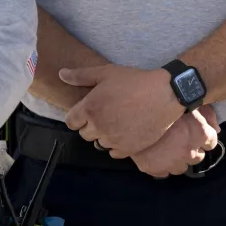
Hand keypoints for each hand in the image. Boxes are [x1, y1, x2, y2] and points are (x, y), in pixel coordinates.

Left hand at [61, 64, 183, 156]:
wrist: (164, 95)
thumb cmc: (135, 81)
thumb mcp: (107, 72)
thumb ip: (81, 75)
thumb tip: (61, 74)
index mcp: (89, 108)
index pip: (71, 122)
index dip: (78, 116)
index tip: (90, 110)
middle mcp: (98, 127)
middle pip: (84, 133)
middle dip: (91, 124)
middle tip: (107, 113)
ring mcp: (112, 140)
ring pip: (99, 143)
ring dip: (104, 135)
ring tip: (118, 121)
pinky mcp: (127, 149)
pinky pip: (113, 153)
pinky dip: (117, 144)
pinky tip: (126, 131)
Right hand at [131, 106, 219, 177]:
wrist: (137, 105)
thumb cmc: (168, 99)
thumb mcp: (191, 102)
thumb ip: (208, 115)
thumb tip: (216, 129)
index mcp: (201, 134)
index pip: (211, 142)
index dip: (205, 137)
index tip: (197, 134)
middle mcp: (190, 151)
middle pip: (198, 157)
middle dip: (192, 149)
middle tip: (182, 140)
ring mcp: (172, 162)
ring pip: (182, 168)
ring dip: (179, 159)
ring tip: (170, 149)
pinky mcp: (154, 168)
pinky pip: (164, 173)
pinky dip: (163, 166)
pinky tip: (159, 156)